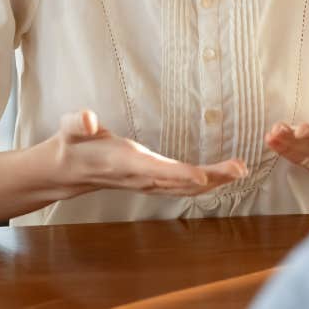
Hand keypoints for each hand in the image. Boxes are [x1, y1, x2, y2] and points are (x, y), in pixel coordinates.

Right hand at [46, 109, 246, 197]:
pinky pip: (182, 187)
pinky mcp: (153, 182)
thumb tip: (88, 120)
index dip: (178, 174)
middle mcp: (141, 177)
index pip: (155, 170)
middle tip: (240, 169)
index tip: (202, 176)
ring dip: (214, 182)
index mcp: (125, 163)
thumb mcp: (71, 128)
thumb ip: (78, 123)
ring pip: (185, 188)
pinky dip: (204, 184)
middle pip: (180, 183)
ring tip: (240, 171)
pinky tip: (223, 177)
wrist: (69, 169)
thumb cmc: (74, 144)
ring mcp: (148, 183)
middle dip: (211, 178)